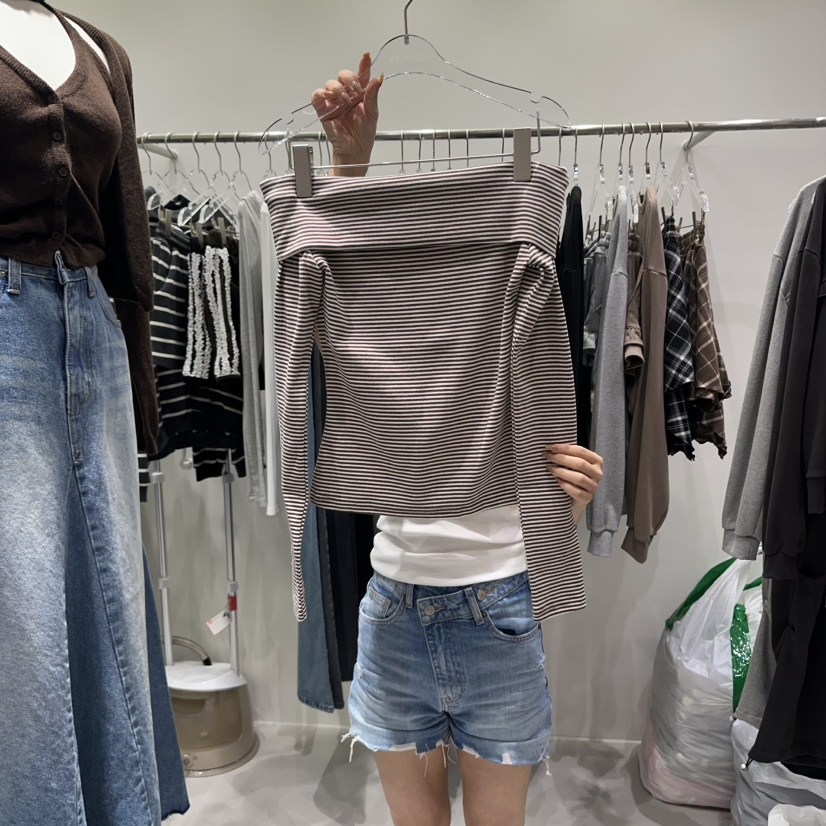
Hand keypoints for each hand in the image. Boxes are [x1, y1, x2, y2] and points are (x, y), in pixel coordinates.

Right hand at [311, 53, 382, 176]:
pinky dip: (320, 93)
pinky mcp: (323, 109)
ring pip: (331, 83)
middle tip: (356, 89)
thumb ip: (373, 96)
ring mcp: (334, 101)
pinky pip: (317, 96)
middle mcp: (346, 94)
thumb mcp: (372, 114)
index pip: (361, 75)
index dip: (363, 64)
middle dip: (350, 78)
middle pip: (344, 75)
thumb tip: (378, 79)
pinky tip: (328, 96)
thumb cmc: (364, 134)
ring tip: (345, 100)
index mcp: (360, 94)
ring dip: (338, 88)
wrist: (355, 149)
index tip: (366, 56)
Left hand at [544, 444, 603, 523]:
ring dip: (562, 471)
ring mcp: (594, 487)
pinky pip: (577, 492)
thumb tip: (551, 446)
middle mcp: (597, 473)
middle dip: (561, 458)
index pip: (581, 451)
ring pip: (579, 478)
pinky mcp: (588, 498)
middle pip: (580, 463)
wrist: (574, 499)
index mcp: (596, 461)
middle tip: (547, 456)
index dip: (564, 448)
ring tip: (550, 468)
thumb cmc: (572, 476)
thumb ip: (568, 455)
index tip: (549, 446)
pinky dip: (566, 486)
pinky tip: (557, 481)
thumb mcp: (573, 464)